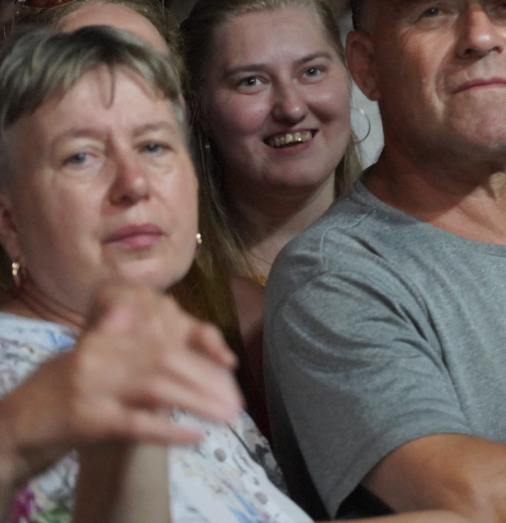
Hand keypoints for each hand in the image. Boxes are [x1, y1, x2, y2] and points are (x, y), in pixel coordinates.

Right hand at [9, 284, 241, 469]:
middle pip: (168, 362)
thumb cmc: (55, 400)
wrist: (8, 431)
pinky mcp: (86, 420)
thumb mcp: (88, 362)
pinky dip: (170, 429)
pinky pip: (137, 423)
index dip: (202, 353)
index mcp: (104, 340)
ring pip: (159, 388)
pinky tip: (197, 436)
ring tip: (229, 417)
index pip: (164, 340)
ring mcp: (90, 387)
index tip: (230, 368)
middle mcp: (99, 357)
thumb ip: (119, 343)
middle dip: (208, 381)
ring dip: (200, 402)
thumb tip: (135, 314)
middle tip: (237, 402)